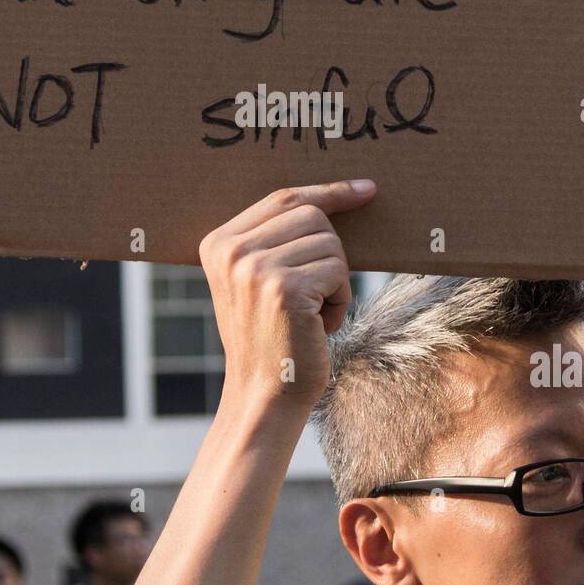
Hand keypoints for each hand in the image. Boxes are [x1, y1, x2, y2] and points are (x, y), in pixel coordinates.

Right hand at [199, 180, 376, 407]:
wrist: (263, 395)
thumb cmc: (272, 337)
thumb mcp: (258, 281)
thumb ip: (275, 239)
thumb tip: (339, 195)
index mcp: (218, 243)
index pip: (283, 198)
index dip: (328, 192)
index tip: (365, 189)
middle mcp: (231, 251)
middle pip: (312, 215)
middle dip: (330, 253)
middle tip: (315, 294)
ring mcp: (255, 269)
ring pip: (331, 244)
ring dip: (336, 281)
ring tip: (312, 314)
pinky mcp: (285, 289)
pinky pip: (339, 272)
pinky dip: (340, 300)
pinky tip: (318, 325)